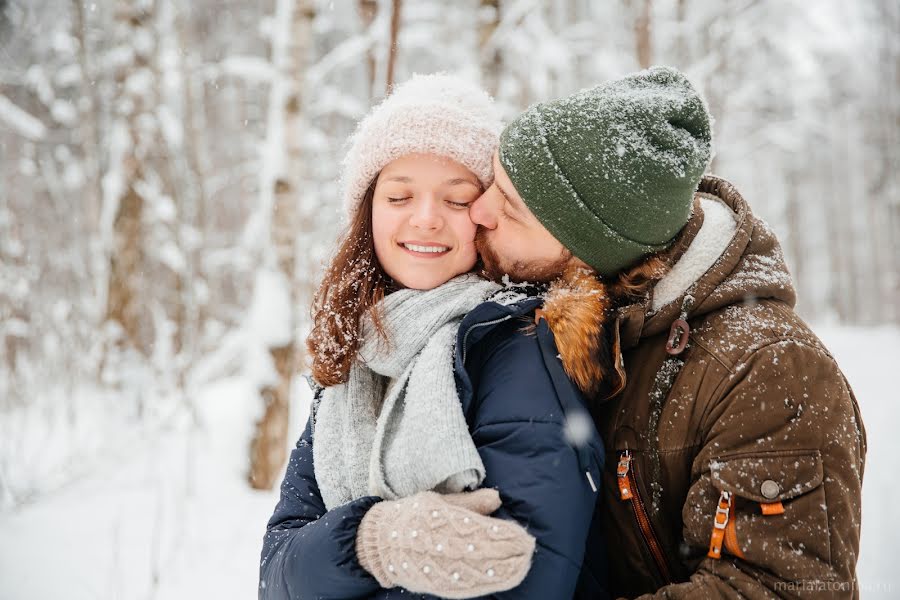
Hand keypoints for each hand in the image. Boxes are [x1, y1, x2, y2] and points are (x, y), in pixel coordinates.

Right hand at [356, 488, 535, 598]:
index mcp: (438, 521)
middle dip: (506, 554)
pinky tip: (500, 581)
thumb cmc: (413, 515)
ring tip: (520, 567)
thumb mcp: (439, 502)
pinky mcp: (435, 583)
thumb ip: (470, 502)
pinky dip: (483, 584)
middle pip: (479, 553)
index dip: (501, 535)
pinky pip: (462, 586)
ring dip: (500, 572)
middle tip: (527, 551)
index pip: (477, 530)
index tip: (522, 534)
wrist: (381, 542)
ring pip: (473, 573)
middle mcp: (437, 546)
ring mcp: (436, 567)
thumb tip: (497, 498)